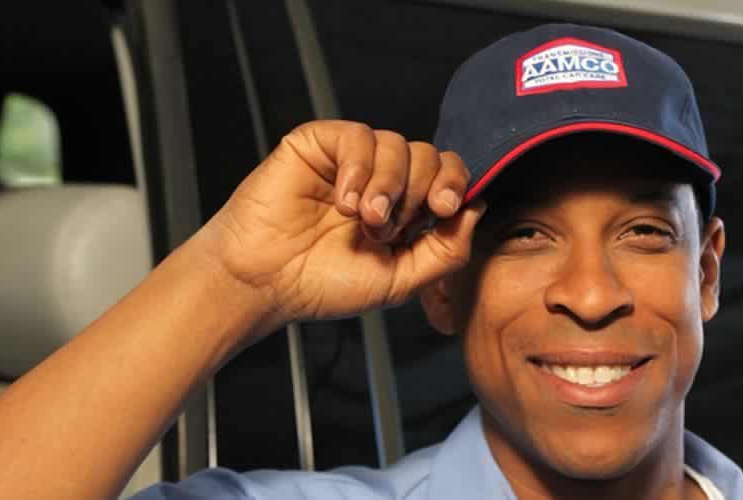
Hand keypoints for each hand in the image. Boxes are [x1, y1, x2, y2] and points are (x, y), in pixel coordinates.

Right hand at [192, 120, 484, 335]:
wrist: (265, 282)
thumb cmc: (324, 283)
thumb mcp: (400, 279)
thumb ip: (446, 250)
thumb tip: (477, 208)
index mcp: (406, 209)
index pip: (449, 176)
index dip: (454, 185)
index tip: (442, 210)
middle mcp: (383, 179)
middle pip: (430, 155)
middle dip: (419, 191)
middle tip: (387, 227)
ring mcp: (351, 160)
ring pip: (398, 144)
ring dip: (387, 186)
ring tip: (362, 220)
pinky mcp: (319, 144)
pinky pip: (358, 135)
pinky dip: (357, 168)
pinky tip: (342, 201)